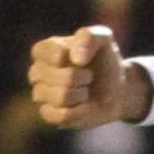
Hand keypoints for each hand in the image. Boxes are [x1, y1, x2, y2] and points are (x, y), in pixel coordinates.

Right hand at [27, 25, 148, 128]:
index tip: (85, 58)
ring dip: (82, 94)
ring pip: (61, 97)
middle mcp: (37, 71)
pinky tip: (84, 105)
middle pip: (59, 78)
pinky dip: (80, 111)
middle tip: (89, 76)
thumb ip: (89, 37)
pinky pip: (61, 116)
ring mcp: (40, 94)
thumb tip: (76, 58)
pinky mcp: (49, 115)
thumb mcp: (103, 39)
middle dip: (82, 78)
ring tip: (86, 91)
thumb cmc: (104, 60)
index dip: (76, 59)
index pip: (55, 55)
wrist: (116, 88)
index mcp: (43, 50)